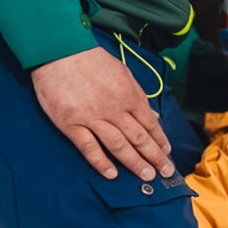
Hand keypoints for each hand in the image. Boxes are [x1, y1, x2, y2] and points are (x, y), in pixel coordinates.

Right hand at [31, 47, 173, 179]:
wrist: (60, 51)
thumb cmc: (92, 60)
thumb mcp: (123, 73)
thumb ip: (138, 95)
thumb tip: (153, 115)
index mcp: (129, 95)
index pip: (150, 124)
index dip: (160, 141)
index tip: (167, 153)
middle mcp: (114, 109)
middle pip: (139, 138)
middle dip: (155, 157)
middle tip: (165, 172)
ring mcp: (93, 117)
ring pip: (119, 146)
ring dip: (134, 163)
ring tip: (146, 177)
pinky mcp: (72, 124)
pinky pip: (89, 147)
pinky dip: (101, 162)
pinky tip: (112, 174)